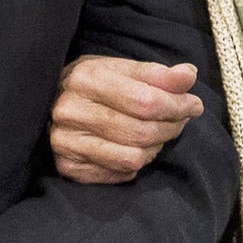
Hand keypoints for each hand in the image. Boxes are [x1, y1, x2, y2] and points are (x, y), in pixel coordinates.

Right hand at [49, 55, 203, 183]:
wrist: (49, 102)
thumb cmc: (94, 85)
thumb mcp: (123, 69)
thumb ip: (157, 74)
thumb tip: (190, 74)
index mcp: (86, 78)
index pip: (145, 100)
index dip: (177, 105)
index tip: (194, 105)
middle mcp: (70, 110)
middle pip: (141, 131)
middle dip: (172, 127)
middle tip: (180, 121)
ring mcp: (65, 141)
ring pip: (132, 157)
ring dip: (155, 147)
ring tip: (156, 134)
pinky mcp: (67, 167)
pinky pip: (119, 174)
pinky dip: (134, 164)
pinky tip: (132, 148)